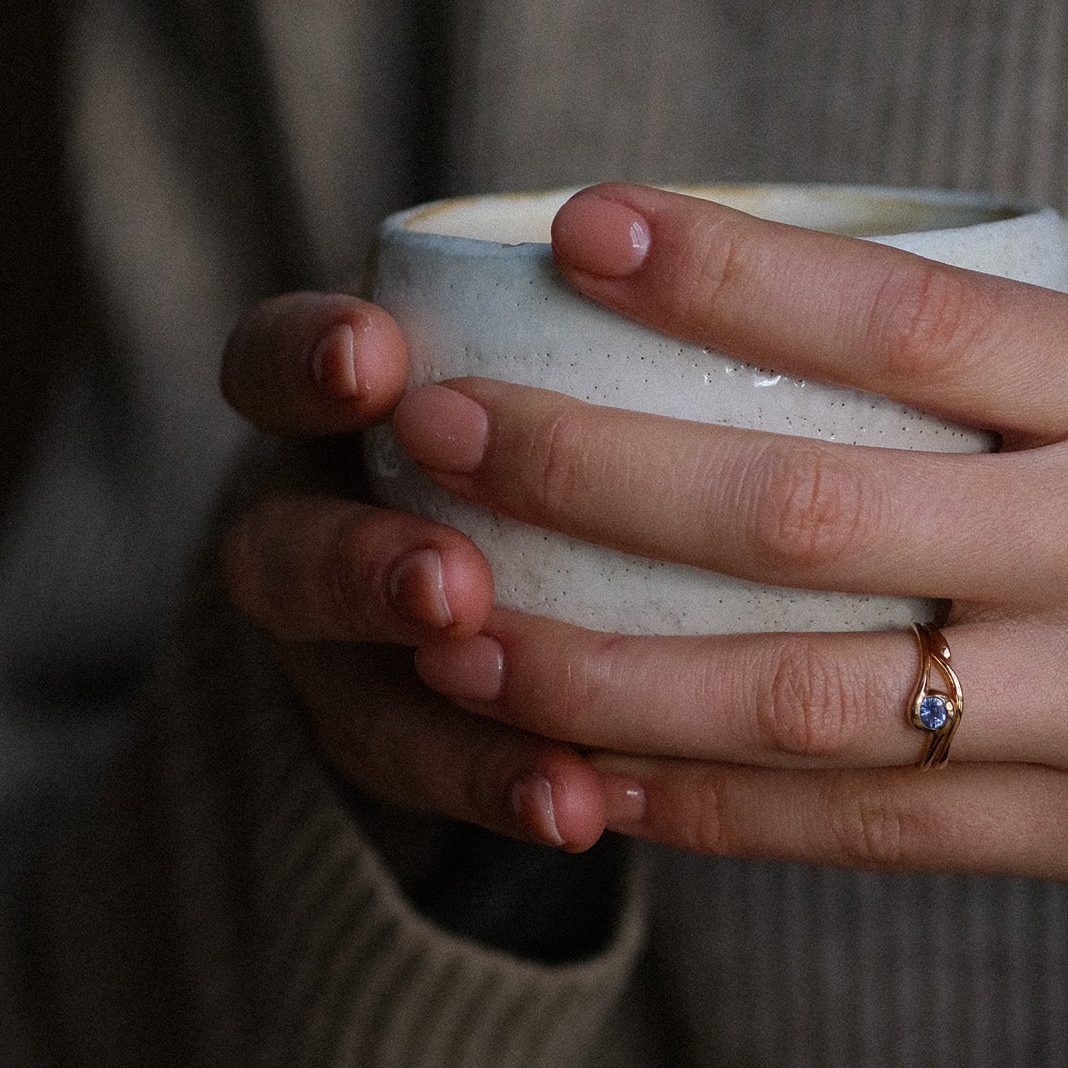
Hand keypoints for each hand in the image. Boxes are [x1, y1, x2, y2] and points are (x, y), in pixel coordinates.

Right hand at [218, 292, 610, 867]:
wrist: (500, 552)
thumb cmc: (562, 405)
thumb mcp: (553, 340)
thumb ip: (607, 321)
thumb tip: (793, 253)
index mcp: (332, 405)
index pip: (273, 363)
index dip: (304, 360)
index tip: (375, 357)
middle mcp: (310, 521)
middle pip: (280, 552)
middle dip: (360, 569)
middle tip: (447, 583)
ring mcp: (335, 647)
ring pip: (343, 691)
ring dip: (444, 721)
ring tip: (545, 762)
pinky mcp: (385, 738)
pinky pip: (427, 778)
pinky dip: (500, 790)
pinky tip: (579, 813)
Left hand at [392, 185, 1067, 949]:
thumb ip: (1044, 374)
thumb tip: (808, 318)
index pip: (909, 314)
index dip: (731, 271)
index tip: (581, 227)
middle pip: (805, 505)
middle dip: (594, 471)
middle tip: (436, 431)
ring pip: (803, 696)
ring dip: (608, 671)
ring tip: (457, 637)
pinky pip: (861, 834)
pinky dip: (708, 809)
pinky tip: (586, 781)